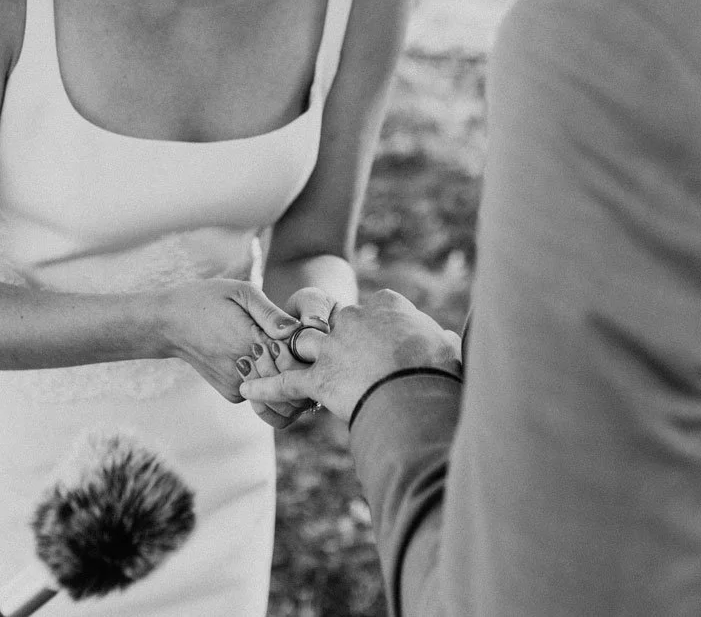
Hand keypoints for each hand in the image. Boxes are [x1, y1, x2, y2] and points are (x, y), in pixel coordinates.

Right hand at [159, 279, 299, 402]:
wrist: (170, 324)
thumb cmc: (208, 300)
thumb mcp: (241, 293)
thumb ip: (271, 313)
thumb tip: (296, 330)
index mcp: (250, 340)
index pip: (295, 357)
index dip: (305, 349)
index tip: (306, 337)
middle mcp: (244, 369)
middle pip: (290, 379)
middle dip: (299, 365)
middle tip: (300, 348)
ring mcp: (238, 387)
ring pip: (278, 391)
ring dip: (286, 376)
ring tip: (282, 353)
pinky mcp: (233, 395)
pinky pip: (262, 393)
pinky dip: (268, 380)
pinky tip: (263, 361)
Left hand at [238, 288, 459, 419]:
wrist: (415, 396)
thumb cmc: (438, 370)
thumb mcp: (448, 346)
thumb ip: (444, 339)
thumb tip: (452, 338)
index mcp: (387, 305)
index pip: (377, 303)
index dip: (377, 321)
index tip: (383, 335)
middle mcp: (353, 319)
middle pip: (335, 319)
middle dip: (333, 332)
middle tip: (337, 350)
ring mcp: (331, 348)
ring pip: (303, 341)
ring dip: (295, 351)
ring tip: (283, 357)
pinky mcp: (316, 379)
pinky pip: (284, 381)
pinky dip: (265, 386)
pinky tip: (248, 389)